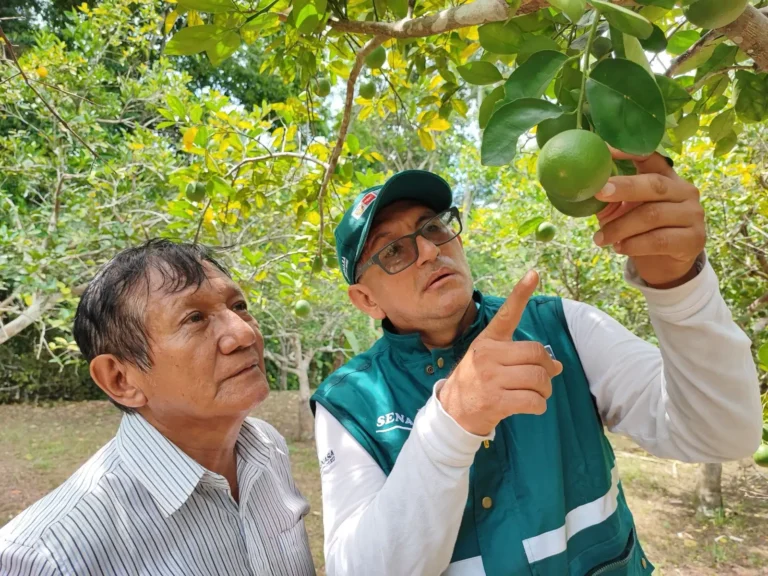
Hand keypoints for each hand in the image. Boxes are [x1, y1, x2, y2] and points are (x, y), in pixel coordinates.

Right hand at [437, 271, 562, 435]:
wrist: (453, 411)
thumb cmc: (477, 381)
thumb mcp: (490, 359)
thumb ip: (521, 357)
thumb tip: (557, 365)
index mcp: (488, 340)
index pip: (507, 314)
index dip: (521, 293)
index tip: (534, 273)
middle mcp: (488, 355)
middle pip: (537, 353)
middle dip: (548, 369)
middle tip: (545, 378)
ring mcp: (490, 378)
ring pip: (538, 378)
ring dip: (545, 390)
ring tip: (537, 394)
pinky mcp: (495, 401)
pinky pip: (533, 401)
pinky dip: (539, 406)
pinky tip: (532, 406)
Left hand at [593, 150, 705, 288]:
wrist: (664, 263)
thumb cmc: (639, 231)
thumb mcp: (623, 212)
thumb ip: (610, 199)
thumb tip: (584, 186)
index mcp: (666, 177)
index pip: (651, 157)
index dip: (628, 152)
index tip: (604, 150)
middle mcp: (684, 191)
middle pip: (654, 184)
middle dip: (624, 187)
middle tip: (598, 193)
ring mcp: (692, 214)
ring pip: (652, 215)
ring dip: (620, 227)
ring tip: (600, 238)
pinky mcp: (693, 239)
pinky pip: (659, 240)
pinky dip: (634, 244)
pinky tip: (618, 248)